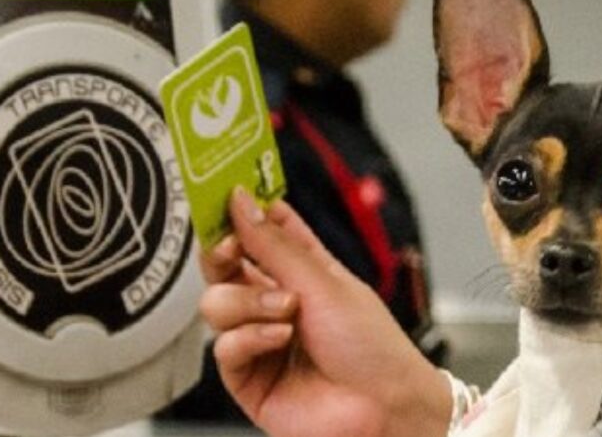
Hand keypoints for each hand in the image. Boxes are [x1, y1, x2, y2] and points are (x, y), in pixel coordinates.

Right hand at [198, 189, 451, 436]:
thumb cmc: (373, 346)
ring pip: (217, 303)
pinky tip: (280, 339)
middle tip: (231, 248)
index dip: (242, 211)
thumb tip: (241, 202)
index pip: (263, 229)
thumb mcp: (325, 282)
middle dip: (224, 253)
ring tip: (286, 311)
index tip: (225, 195)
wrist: (385, 407)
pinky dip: (250, 338)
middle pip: (225, 265)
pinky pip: (224, 346)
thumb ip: (275, 245)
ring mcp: (259, 339)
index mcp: (303, 271)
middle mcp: (276, 301)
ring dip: (249, 301)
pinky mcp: (248, 377)